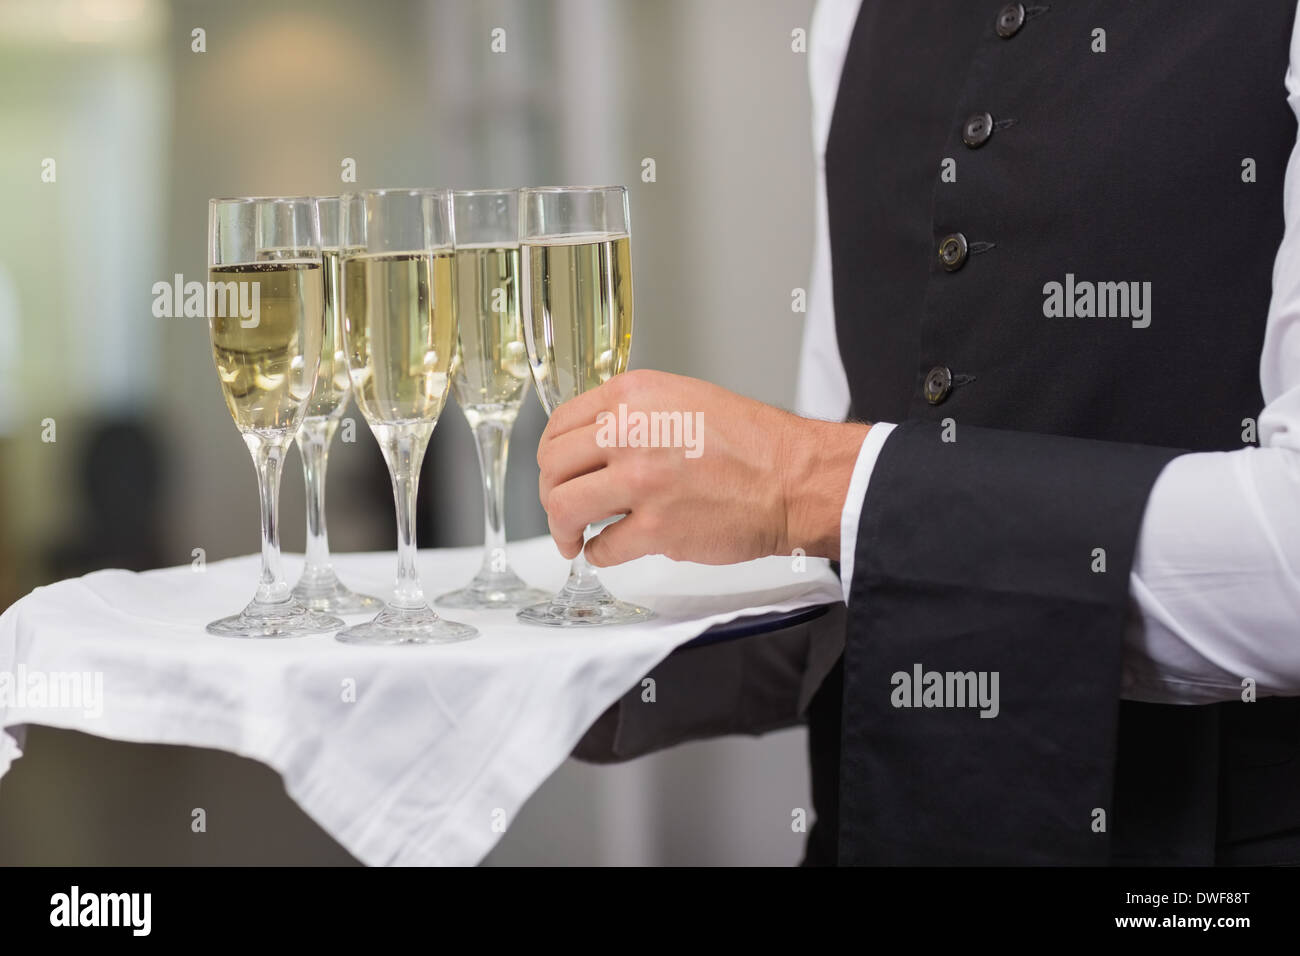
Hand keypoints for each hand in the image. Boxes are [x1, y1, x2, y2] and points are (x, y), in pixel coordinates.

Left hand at [536, 369, 870, 566]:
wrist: (793, 479)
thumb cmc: (752, 443)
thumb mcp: (684, 398)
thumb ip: (633, 414)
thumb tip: (592, 443)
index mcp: (634, 397)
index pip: (560, 425)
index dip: (552, 456)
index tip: (557, 472)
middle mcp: (630, 433)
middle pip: (553, 468)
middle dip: (551, 493)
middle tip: (563, 509)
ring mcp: (640, 482)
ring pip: (564, 508)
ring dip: (563, 529)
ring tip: (574, 538)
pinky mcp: (655, 529)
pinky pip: (602, 548)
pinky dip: (600, 554)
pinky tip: (611, 549)